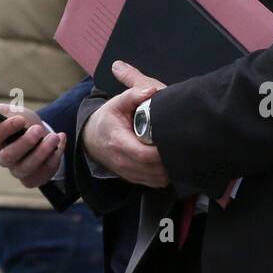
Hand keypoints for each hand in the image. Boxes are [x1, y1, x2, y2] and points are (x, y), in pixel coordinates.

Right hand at [0, 103, 65, 187]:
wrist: (40, 133)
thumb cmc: (20, 122)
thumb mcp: (5, 112)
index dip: (5, 130)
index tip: (19, 119)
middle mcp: (3, 159)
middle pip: (8, 158)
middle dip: (25, 144)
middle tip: (38, 130)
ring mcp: (18, 171)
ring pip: (26, 168)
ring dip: (42, 152)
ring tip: (53, 137)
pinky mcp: (33, 179)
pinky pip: (41, 176)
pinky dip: (53, 160)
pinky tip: (59, 142)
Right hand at [82, 62, 169, 187]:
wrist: (91, 139)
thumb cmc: (107, 120)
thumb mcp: (116, 103)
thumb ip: (133, 95)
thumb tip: (152, 90)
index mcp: (119, 143)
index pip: (145, 154)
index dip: (162, 150)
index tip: (174, 138)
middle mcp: (124, 162)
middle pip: (155, 170)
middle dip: (170, 159)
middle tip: (181, 145)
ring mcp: (129, 173)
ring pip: (157, 179)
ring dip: (169, 169)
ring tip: (175, 152)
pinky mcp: (134, 178)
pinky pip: (155, 183)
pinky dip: (165, 175)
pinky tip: (168, 161)